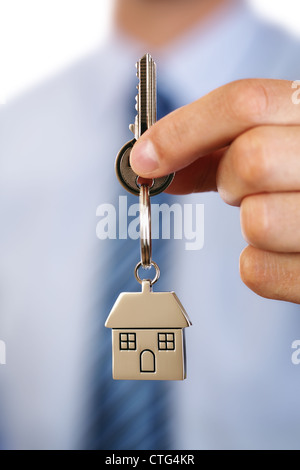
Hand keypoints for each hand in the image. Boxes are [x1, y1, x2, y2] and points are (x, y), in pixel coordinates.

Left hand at [130, 79, 299, 303]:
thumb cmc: (298, 177)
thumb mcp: (269, 144)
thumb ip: (213, 149)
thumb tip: (148, 161)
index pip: (244, 102)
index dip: (182, 131)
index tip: (144, 160)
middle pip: (248, 161)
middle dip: (228, 180)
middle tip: (242, 188)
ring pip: (256, 221)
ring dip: (250, 223)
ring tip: (276, 215)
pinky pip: (258, 271)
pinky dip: (258, 265)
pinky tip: (284, 251)